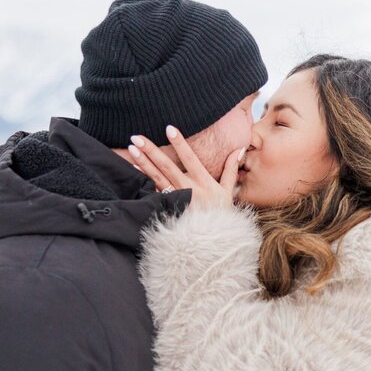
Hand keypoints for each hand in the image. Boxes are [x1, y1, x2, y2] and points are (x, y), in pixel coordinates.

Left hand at [128, 125, 244, 210]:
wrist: (211, 242)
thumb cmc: (220, 215)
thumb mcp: (228, 192)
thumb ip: (231, 169)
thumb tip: (239, 149)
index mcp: (203, 183)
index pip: (190, 158)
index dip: (180, 143)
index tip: (169, 128)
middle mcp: (188, 189)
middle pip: (167, 166)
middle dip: (151, 150)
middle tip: (136, 137)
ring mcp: (176, 199)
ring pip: (157, 177)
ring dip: (143, 162)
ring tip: (131, 149)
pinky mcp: (169, 208)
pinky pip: (154, 191)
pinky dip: (144, 179)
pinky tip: (134, 168)